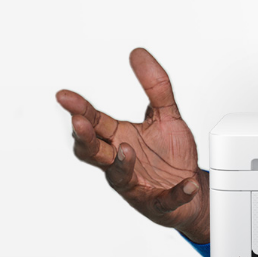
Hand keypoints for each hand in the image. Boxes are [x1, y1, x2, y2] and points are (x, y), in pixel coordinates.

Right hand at [57, 48, 208, 243]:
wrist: (193, 191)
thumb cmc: (171, 155)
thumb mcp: (167, 115)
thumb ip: (155, 86)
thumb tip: (137, 53)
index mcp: (119, 138)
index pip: (94, 122)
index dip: (79, 109)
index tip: (63, 95)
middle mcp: (122, 162)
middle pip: (93, 152)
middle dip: (85, 138)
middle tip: (80, 122)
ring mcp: (137, 184)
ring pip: (119, 177)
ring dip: (122, 164)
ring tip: (127, 148)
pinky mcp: (159, 204)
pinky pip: (165, 200)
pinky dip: (176, 194)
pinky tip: (188, 185)